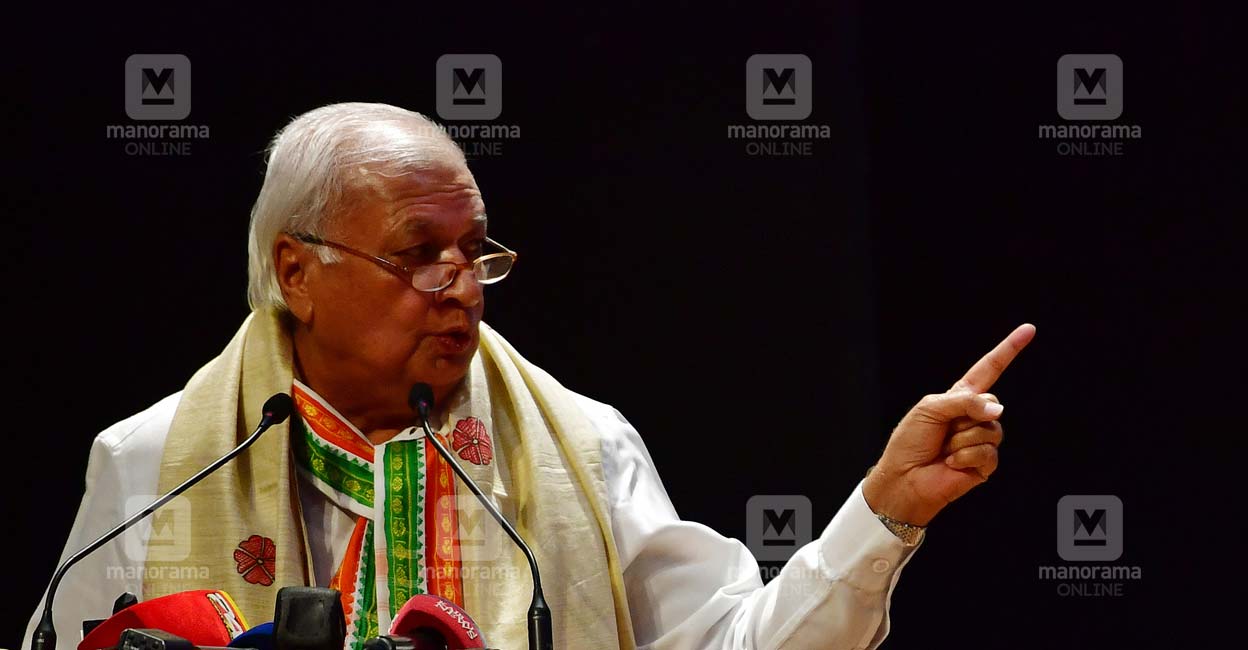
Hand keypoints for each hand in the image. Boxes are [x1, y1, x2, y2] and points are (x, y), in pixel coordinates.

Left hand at [862, 324, 1035, 525]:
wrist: (903, 478)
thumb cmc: (910, 442)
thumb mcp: (931, 409)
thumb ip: (964, 402)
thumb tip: (998, 410)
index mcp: (960, 398)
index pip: (989, 369)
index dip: (1008, 350)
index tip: (1028, 330)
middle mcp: (974, 417)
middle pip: (991, 403)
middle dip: (964, 415)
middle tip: (942, 431)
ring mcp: (982, 440)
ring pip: (991, 429)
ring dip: (962, 439)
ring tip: (945, 449)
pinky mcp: (985, 464)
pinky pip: (988, 453)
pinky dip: (966, 457)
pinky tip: (951, 463)